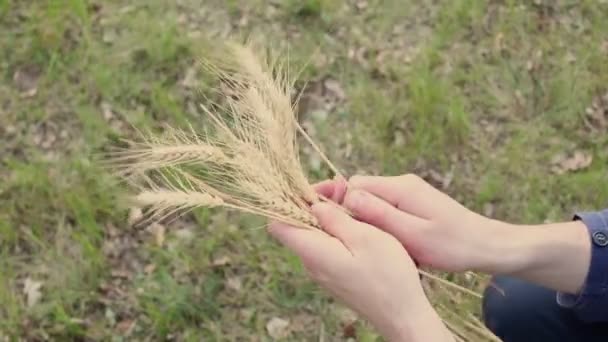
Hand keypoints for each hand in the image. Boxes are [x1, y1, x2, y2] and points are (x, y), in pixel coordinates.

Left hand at [268, 189, 452, 340]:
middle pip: (297, 224)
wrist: (402, 315)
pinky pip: (326, 245)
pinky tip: (358, 223)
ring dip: (329, 214)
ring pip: (313, 233)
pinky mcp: (334, 275)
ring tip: (354, 202)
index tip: (320, 189)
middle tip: (343, 189)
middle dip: (316, 202)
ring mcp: (322, 271)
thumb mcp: (366, 238)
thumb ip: (336, 220)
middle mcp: (311, 263)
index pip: (278, 224)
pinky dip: (337, 229)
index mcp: (313, 252)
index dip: (292, 199)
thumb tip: (314, 205)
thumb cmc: (388, 276)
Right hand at [340, 174, 590, 292]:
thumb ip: (379, 214)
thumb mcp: (413, 234)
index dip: (335, 199)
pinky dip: (376, 222)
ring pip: (371, 201)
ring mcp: (408, 192)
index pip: (354, 184)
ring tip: (357, 238)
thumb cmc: (451, 244)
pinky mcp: (413, 203)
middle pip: (360, 190)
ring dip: (362, 218)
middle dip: (346, 210)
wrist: (486, 245)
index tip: (318, 216)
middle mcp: (401, 184)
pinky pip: (384, 208)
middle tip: (336, 233)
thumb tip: (347, 195)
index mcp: (399, 188)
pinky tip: (378, 239)